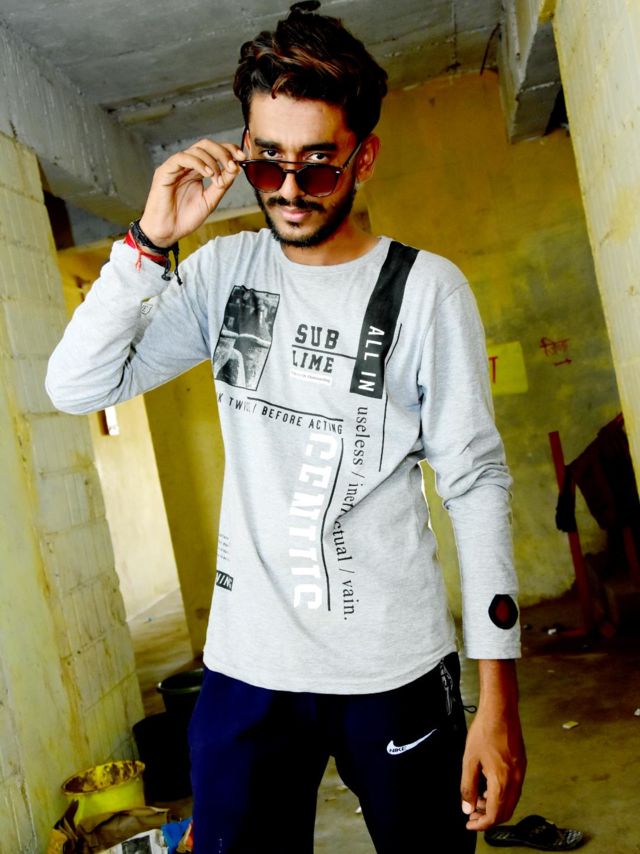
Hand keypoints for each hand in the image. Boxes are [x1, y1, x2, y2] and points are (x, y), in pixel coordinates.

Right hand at [139, 139, 245, 246]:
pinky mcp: (165, 170)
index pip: (214, 152)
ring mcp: (176, 167)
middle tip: (233, 165)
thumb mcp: (210, 200)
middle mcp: (187, 166)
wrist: (168, 232)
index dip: (228, 150)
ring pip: (196, 150)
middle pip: (206, 145)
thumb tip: (236, 168)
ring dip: (212, 161)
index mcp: (197, 171)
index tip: (242, 157)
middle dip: (223, 152)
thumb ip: (222, 184)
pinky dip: (198, 163)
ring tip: (217, 178)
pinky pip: (182, 158)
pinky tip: (208, 174)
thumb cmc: (185, 218)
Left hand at [460, 660, 525, 831]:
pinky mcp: (521, 765)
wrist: (500, 710)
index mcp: (503, 781)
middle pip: (506, 811)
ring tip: (477, 798)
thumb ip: (468, 786)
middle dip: (488, 817)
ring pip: (511, 800)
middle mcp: (516, 780)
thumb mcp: (469, 760)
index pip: (495, 814)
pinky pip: (514, 788)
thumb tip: (467, 807)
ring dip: (495, 805)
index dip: (482, 824)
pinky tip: (488, 785)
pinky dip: (501, 794)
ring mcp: (521, 772)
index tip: (470, 824)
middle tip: (472, 814)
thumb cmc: (484, 731)